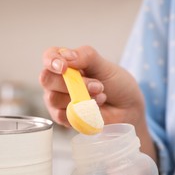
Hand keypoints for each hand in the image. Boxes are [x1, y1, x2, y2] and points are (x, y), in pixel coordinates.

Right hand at [39, 45, 156, 159]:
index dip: (52, 61)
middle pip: (47, 79)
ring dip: (80, 98)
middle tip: (97, 85)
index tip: (64, 67)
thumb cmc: (115, 84)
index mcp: (65, 63)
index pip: (48, 57)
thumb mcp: (104, 65)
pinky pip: (61, 115)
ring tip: (100, 97)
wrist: (127, 107)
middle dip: (72, 83)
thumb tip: (66, 56)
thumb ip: (85, 56)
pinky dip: (80, 112)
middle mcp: (57, 81)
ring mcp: (57, 100)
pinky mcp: (62, 117)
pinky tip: (93, 109)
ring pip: (54, 98)